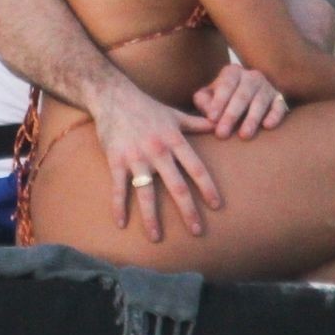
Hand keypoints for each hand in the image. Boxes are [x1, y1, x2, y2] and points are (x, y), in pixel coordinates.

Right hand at [89, 81, 217, 242]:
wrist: (113, 96)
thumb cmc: (147, 107)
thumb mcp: (176, 115)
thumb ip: (198, 124)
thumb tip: (220, 125)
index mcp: (175, 140)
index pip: (197, 168)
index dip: (208, 188)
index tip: (217, 206)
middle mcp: (158, 151)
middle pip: (177, 185)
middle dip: (188, 210)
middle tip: (197, 231)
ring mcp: (136, 156)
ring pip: (146, 192)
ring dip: (152, 217)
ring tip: (157, 238)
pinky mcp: (116, 160)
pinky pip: (119, 187)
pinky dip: (119, 206)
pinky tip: (121, 224)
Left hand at [192, 66, 290, 140]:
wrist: (240, 101)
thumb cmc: (219, 101)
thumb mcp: (207, 97)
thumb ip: (203, 102)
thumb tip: (211, 115)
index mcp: (232, 72)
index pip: (226, 84)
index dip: (219, 101)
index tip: (212, 119)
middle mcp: (252, 76)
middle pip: (242, 95)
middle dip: (231, 115)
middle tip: (222, 134)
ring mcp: (267, 87)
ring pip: (260, 102)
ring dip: (252, 119)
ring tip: (244, 136)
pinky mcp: (278, 99)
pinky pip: (279, 106)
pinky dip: (274, 115)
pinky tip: (268, 126)